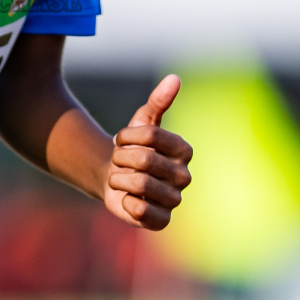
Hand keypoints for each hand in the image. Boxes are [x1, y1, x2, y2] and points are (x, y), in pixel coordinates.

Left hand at [103, 74, 192, 230]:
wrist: (115, 177)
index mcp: (185, 150)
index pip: (152, 136)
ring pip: (141, 184)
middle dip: (121, 157)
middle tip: (118, 160)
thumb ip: (158, 101)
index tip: (120, 140)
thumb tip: (175, 78)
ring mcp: (175, 200)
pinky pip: (142, 211)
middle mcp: (185, 176)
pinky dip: (127, 202)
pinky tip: (127, 198)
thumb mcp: (141, 121)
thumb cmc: (132, 148)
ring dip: (119, 178)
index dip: (127, 136)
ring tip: (120, 177)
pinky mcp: (162, 221)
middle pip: (145, 160)